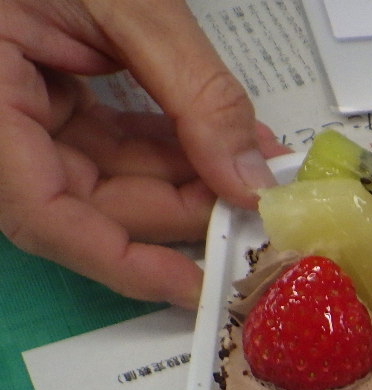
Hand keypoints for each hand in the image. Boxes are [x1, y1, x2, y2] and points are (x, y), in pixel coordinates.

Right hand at [0, 0, 287, 308]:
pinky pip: (104, 141)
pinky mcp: (40, 91)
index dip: (122, 261)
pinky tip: (221, 145)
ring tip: (250, 170)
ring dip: (183, 179)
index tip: (194, 285)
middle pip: (85, 201)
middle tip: (253, 211)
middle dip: (178, 209)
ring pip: (102, 176)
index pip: (43, 214)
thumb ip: (192, 91)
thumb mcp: (126, 2)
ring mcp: (13, 104)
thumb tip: (246, 175)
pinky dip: (166, 146)